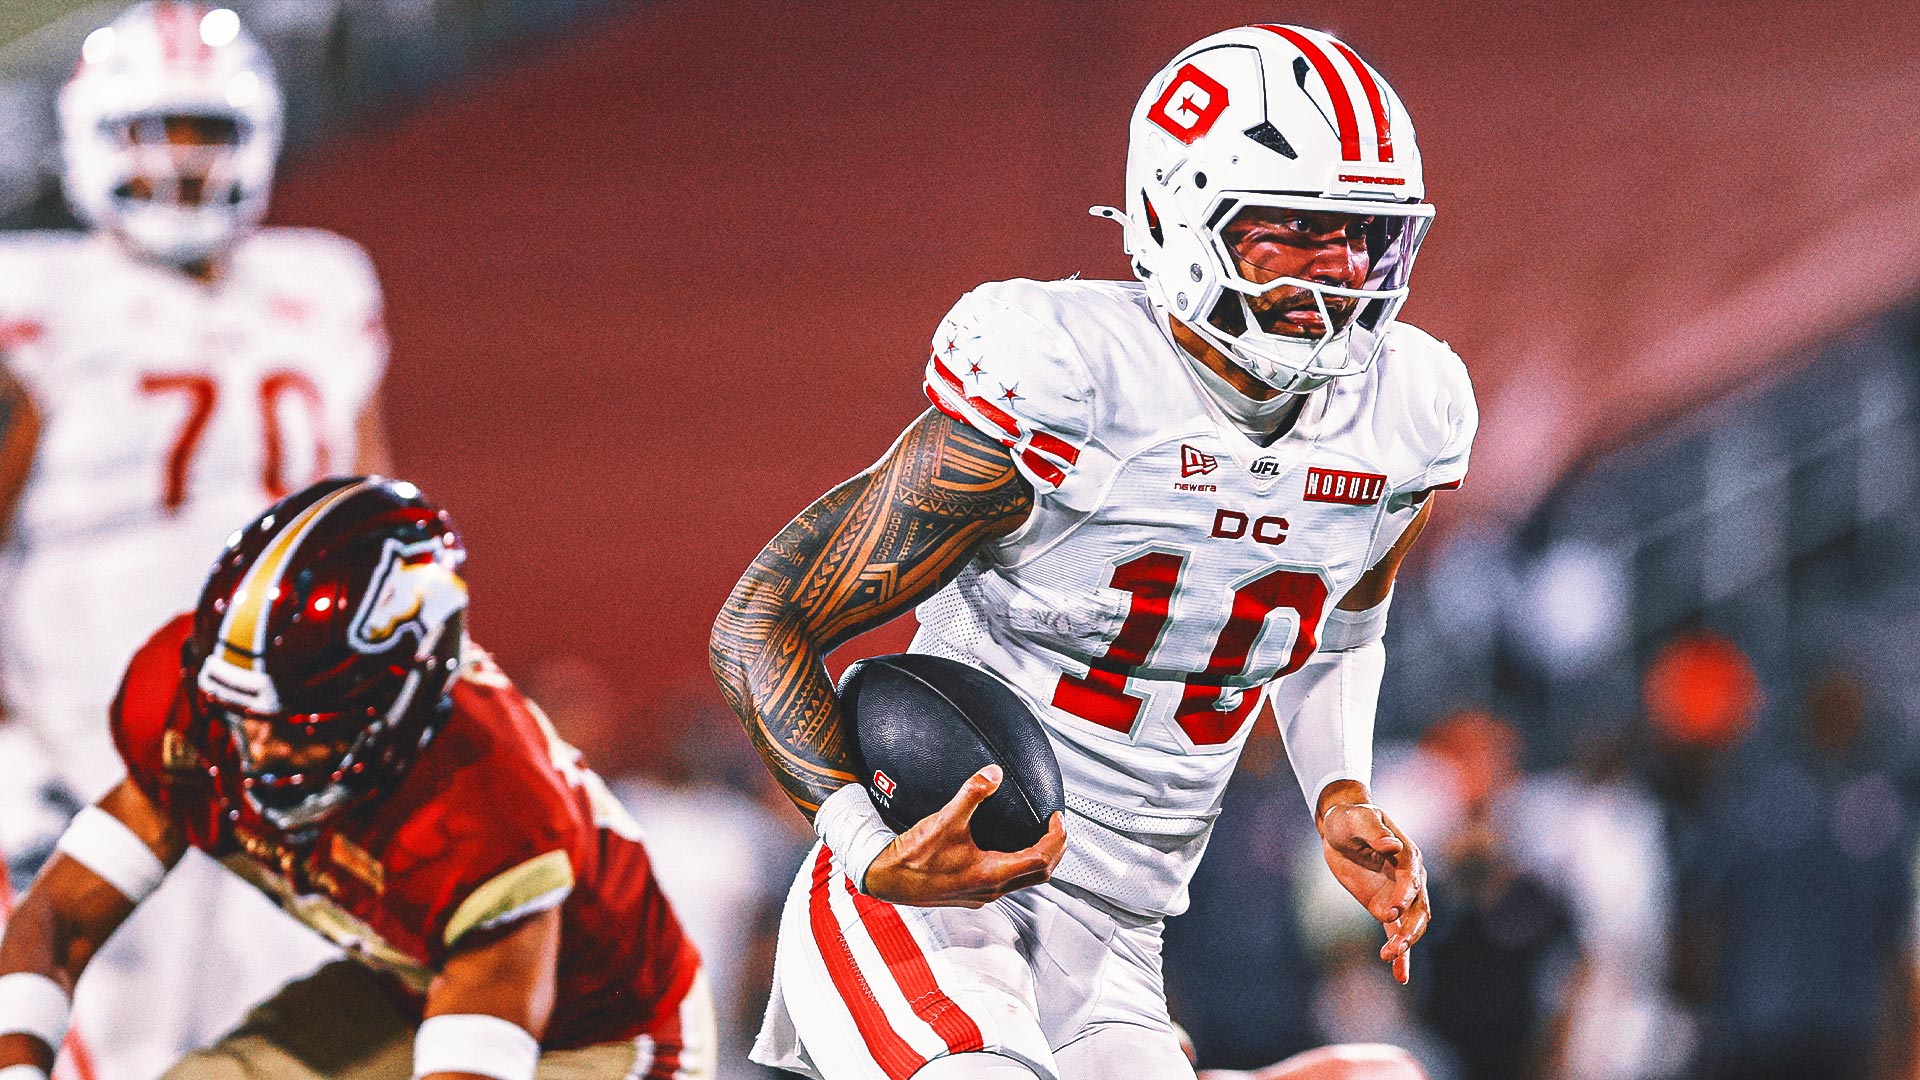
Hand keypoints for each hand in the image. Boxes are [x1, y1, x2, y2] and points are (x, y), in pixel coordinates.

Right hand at [862, 765, 1065, 907]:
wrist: (886, 881)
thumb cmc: (913, 859)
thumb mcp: (944, 821)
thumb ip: (972, 794)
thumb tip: (993, 773)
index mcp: (992, 874)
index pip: (1042, 859)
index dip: (1056, 838)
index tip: (1057, 819)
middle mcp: (991, 890)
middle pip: (1039, 874)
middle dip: (1054, 850)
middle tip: (1057, 828)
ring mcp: (981, 895)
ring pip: (1023, 881)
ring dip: (1038, 860)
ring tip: (1040, 838)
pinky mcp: (969, 894)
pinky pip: (1006, 883)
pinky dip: (1018, 865)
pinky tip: (1006, 851)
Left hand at [1318, 785, 1429, 984]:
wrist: (1340, 828)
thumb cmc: (1351, 818)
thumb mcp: (1358, 819)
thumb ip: (1375, 831)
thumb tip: (1392, 844)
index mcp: (1407, 855)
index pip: (1412, 878)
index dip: (1405, 894)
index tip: (1392, 910)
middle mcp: (1410, 878)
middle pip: (1419, 908)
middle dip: (1409, 928)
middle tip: (1393, 945)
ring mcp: (1399, 896)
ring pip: (1410, 924)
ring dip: (1405, 943)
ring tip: (1390, 958)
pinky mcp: (1384, 907)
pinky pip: (1395, 933)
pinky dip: (1400, 954)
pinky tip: (1400, 976)